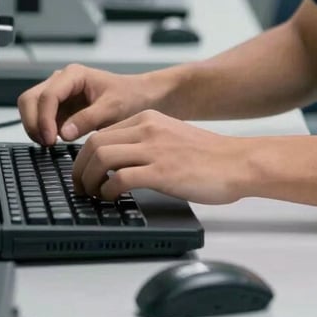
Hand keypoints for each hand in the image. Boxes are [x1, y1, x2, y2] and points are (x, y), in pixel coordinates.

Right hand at [17, 63, 152, 145]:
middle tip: (46, 143)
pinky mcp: (59, 108)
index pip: (47, 95)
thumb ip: (88, 119)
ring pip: (31, 107)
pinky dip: (41, 130)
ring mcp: (59, 94)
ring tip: (50, 144)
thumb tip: (63, 133)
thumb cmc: (130, 96)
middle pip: (30, 99)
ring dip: (35, 127)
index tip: (51, 139)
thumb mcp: (113, 108)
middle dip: (33, 122)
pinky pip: (40, 118)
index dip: (44, 118)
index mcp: (74, 75)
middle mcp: (62, 81)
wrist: (140, 97)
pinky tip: (54, 142)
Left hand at [72, 109, 246, 204]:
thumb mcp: (172, 136)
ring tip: (92, 194)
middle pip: (95, 143)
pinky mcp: (161, 172)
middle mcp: (148, 129)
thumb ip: (147, 142)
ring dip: (89, 179)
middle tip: (79, 186)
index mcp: (149, 119)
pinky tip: (112, 198)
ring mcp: (154, 150)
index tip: (84, 171)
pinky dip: (108, 190)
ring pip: (101, 157)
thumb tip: (120, 163)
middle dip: (79, 168)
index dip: (85, 155)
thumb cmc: (210, 155)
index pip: (102, 132)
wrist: (237, 162)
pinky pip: (120, 178)